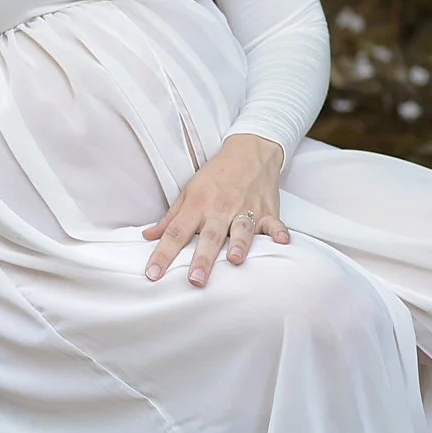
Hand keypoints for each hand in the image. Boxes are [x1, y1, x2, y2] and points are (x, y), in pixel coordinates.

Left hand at [142, 134, 289, 286]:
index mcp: (197, 206)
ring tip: (234, 260)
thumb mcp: (188, 192)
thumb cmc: (216, 176)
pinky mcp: (267, 211)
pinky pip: (274, 223)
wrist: (249, 152)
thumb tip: (148, 236)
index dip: (163, 254)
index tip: (152, 274)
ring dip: (239, 244)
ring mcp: (245, 210)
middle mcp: (220, 209)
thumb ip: (171, 218)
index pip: (175, 232)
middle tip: (195, 280)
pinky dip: (279, 232)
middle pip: (209, 236)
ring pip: (241, 230)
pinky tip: (283, 241)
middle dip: (202, 259)